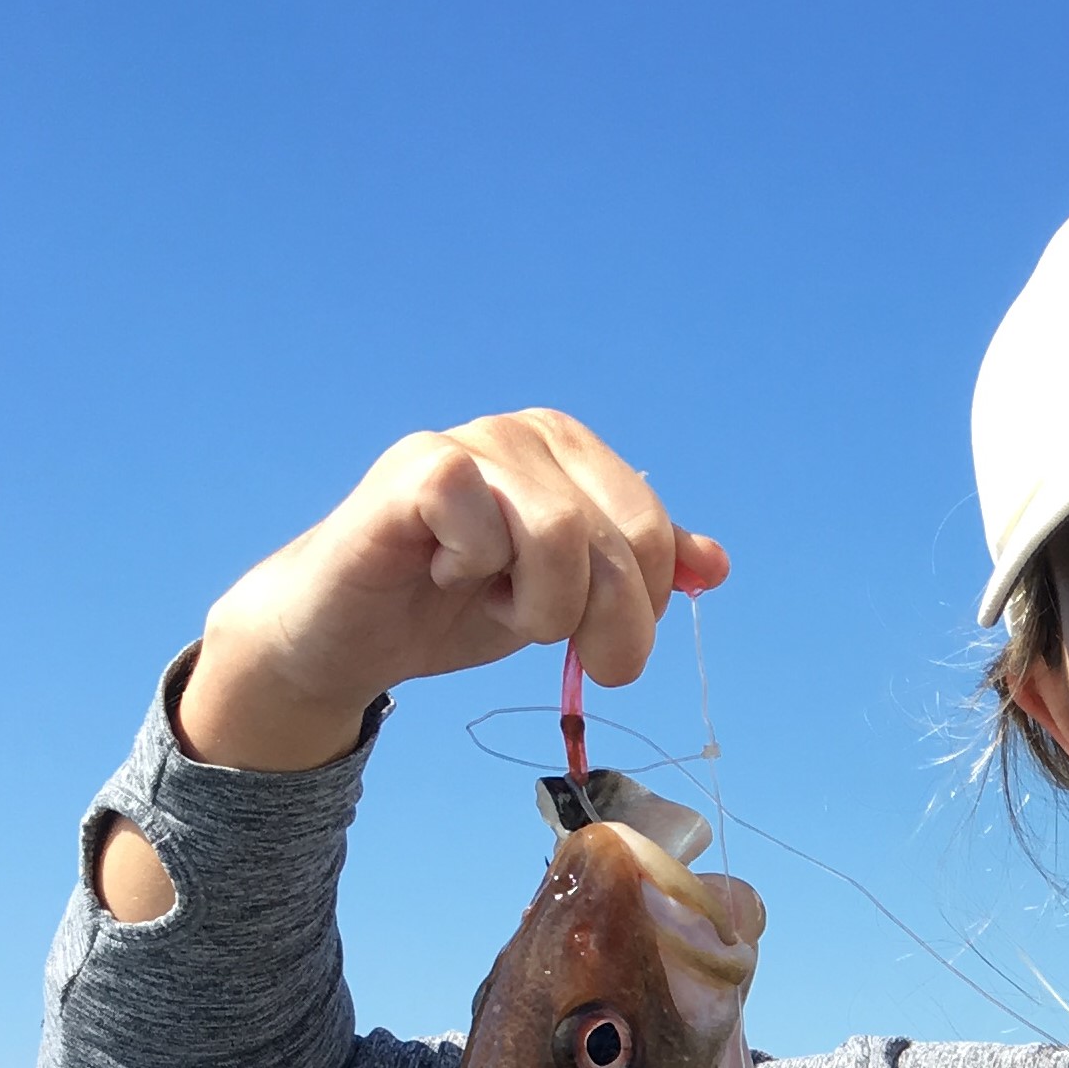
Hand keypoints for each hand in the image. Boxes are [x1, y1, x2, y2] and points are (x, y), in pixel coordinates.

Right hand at [180, 409, 728, 770]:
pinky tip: (439, 569)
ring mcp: (475, 441)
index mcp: (577, 455)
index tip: (584, 631)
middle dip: (596, 622)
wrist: (354, 634)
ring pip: (561, 538)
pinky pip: (489, 529)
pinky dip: (473, 573)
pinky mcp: (421, 466)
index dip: (634, 610)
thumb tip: (714, 565)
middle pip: (621, 542)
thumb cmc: (461, 608)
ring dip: (533, 605)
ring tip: (485, 595)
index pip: (655, 537)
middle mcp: (531, 433)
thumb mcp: (571, 601)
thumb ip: (638, 579)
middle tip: (540, 634)